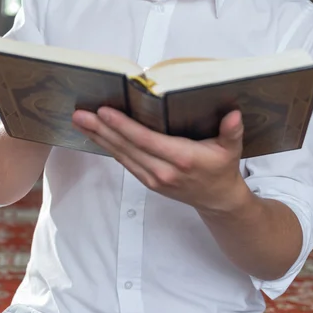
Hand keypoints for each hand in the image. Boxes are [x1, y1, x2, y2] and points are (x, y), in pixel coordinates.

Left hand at [72, 107, 248, 213]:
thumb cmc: (223, 168)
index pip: (146, 140)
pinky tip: (95, 134)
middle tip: (79, 114)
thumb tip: (233, 114)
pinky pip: (124, 161)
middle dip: (101, 130)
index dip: (124, 126)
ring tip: (80, 121)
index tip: (105, 112)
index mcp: (182, 159)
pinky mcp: (148, 181)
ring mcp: (153, 178)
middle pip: (127, 147)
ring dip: (99, 137)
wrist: (219, 201)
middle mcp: (163, 170)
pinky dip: (108, 147)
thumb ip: (232, 131)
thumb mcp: (232, 149)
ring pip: (121, 155)